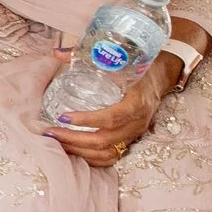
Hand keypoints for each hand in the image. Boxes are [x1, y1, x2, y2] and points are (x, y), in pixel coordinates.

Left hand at [45, 50, 172, 168]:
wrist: (161, 76)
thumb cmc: (139, 65)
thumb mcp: (118, 58)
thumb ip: (85, 55)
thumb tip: (55, 53)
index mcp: (136, 102)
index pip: (111, 118)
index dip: (86, 120)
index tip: (63, 117)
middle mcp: (137, 122)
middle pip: (104, 140)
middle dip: (74, 139)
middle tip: (51, 132)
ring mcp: (134, 134)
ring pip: (106, 152)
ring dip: (79, 151)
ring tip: (57, 142)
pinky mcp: (131, 140)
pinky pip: (111, 157)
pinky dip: (91, 157)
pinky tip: (73, 150)